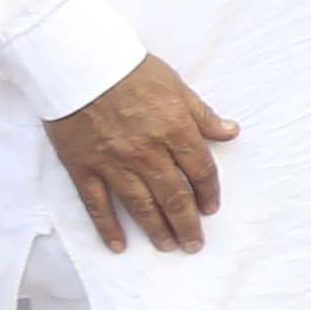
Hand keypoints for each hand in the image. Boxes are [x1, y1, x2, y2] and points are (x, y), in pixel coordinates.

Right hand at [46, 54, 237, 254]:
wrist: (79, 62)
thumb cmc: (130, 69)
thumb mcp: (176, 85)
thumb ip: (202, 115)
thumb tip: (230, 131)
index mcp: (174, 130)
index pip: (200, 171)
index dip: (209, 193)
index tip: (211, 209)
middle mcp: (148, 153)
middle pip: (174, 197)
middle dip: (186, 224)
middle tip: (193, 243)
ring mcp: (114, 163)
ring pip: (141, 206)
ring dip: (157, 230)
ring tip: (168, 246)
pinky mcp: (84, 167)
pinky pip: (98, 205)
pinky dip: (108, 227)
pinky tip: (119, 245)